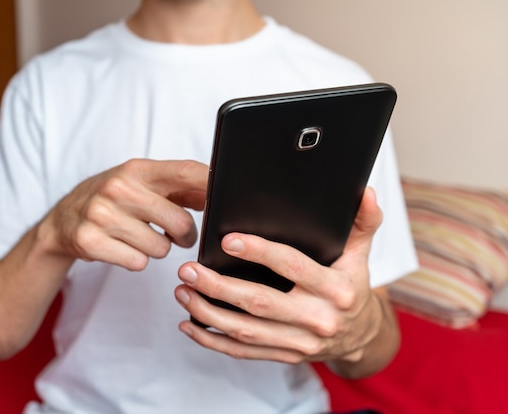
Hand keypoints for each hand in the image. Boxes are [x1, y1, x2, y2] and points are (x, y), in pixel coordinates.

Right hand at [43, 159, 207, 270]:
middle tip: (175, 234)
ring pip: (161, 248)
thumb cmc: (112, 199)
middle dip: (184, 235)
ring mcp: (102, 215)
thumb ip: (179, 187)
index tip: (227, 195)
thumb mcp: (141, 183)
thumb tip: (215, 192)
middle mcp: (119, 188)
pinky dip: (136, 260)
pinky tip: (123, 247)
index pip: (186, 171)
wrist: (62, 220)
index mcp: (137, 169)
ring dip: (157, 249)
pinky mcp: (91, 242)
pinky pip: (138, 262)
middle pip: (181, 222)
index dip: (211, 184)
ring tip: (140, 237)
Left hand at [174, 187, 388, 366]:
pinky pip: (244, 352)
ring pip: (246, 331)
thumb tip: (364, 191)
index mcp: (336, 289)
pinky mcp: (285, 356)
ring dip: (208, 313)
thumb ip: (363, 221)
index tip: (227, 240)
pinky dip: (213, 341)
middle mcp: (318, 319)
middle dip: (219, 286)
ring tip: (183, 291)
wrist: (360, 335)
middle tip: (188, 269)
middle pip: (260, 303)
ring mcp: (300, 343)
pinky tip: (189, 324)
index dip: (260, 252)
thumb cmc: (352, 285)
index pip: (293, 266)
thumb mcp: (361, 253)